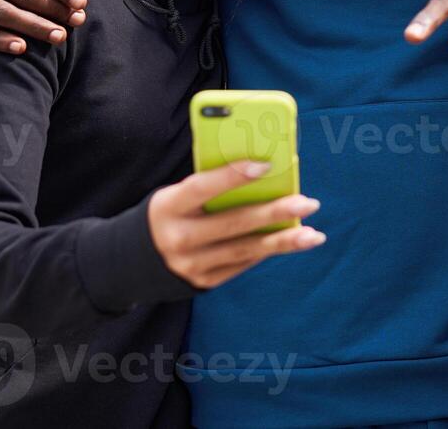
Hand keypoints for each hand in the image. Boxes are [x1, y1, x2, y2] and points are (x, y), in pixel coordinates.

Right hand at [147, 161, 324, 288]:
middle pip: (233, 223)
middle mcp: (179, 238)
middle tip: (308, 202)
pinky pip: (242, 264)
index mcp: (168, 207)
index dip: (233, 176)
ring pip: (244, 250)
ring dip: (283, 242)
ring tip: (314, 234)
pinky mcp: (203, 282)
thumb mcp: (176, 197)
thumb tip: (261, 175)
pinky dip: (267, 251)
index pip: (203, 188)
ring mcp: (191, 265)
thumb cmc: (169, 213)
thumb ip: (209, 189)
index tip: (266, 165)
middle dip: (274, 213)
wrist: (133, 261)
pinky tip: (292, 242)